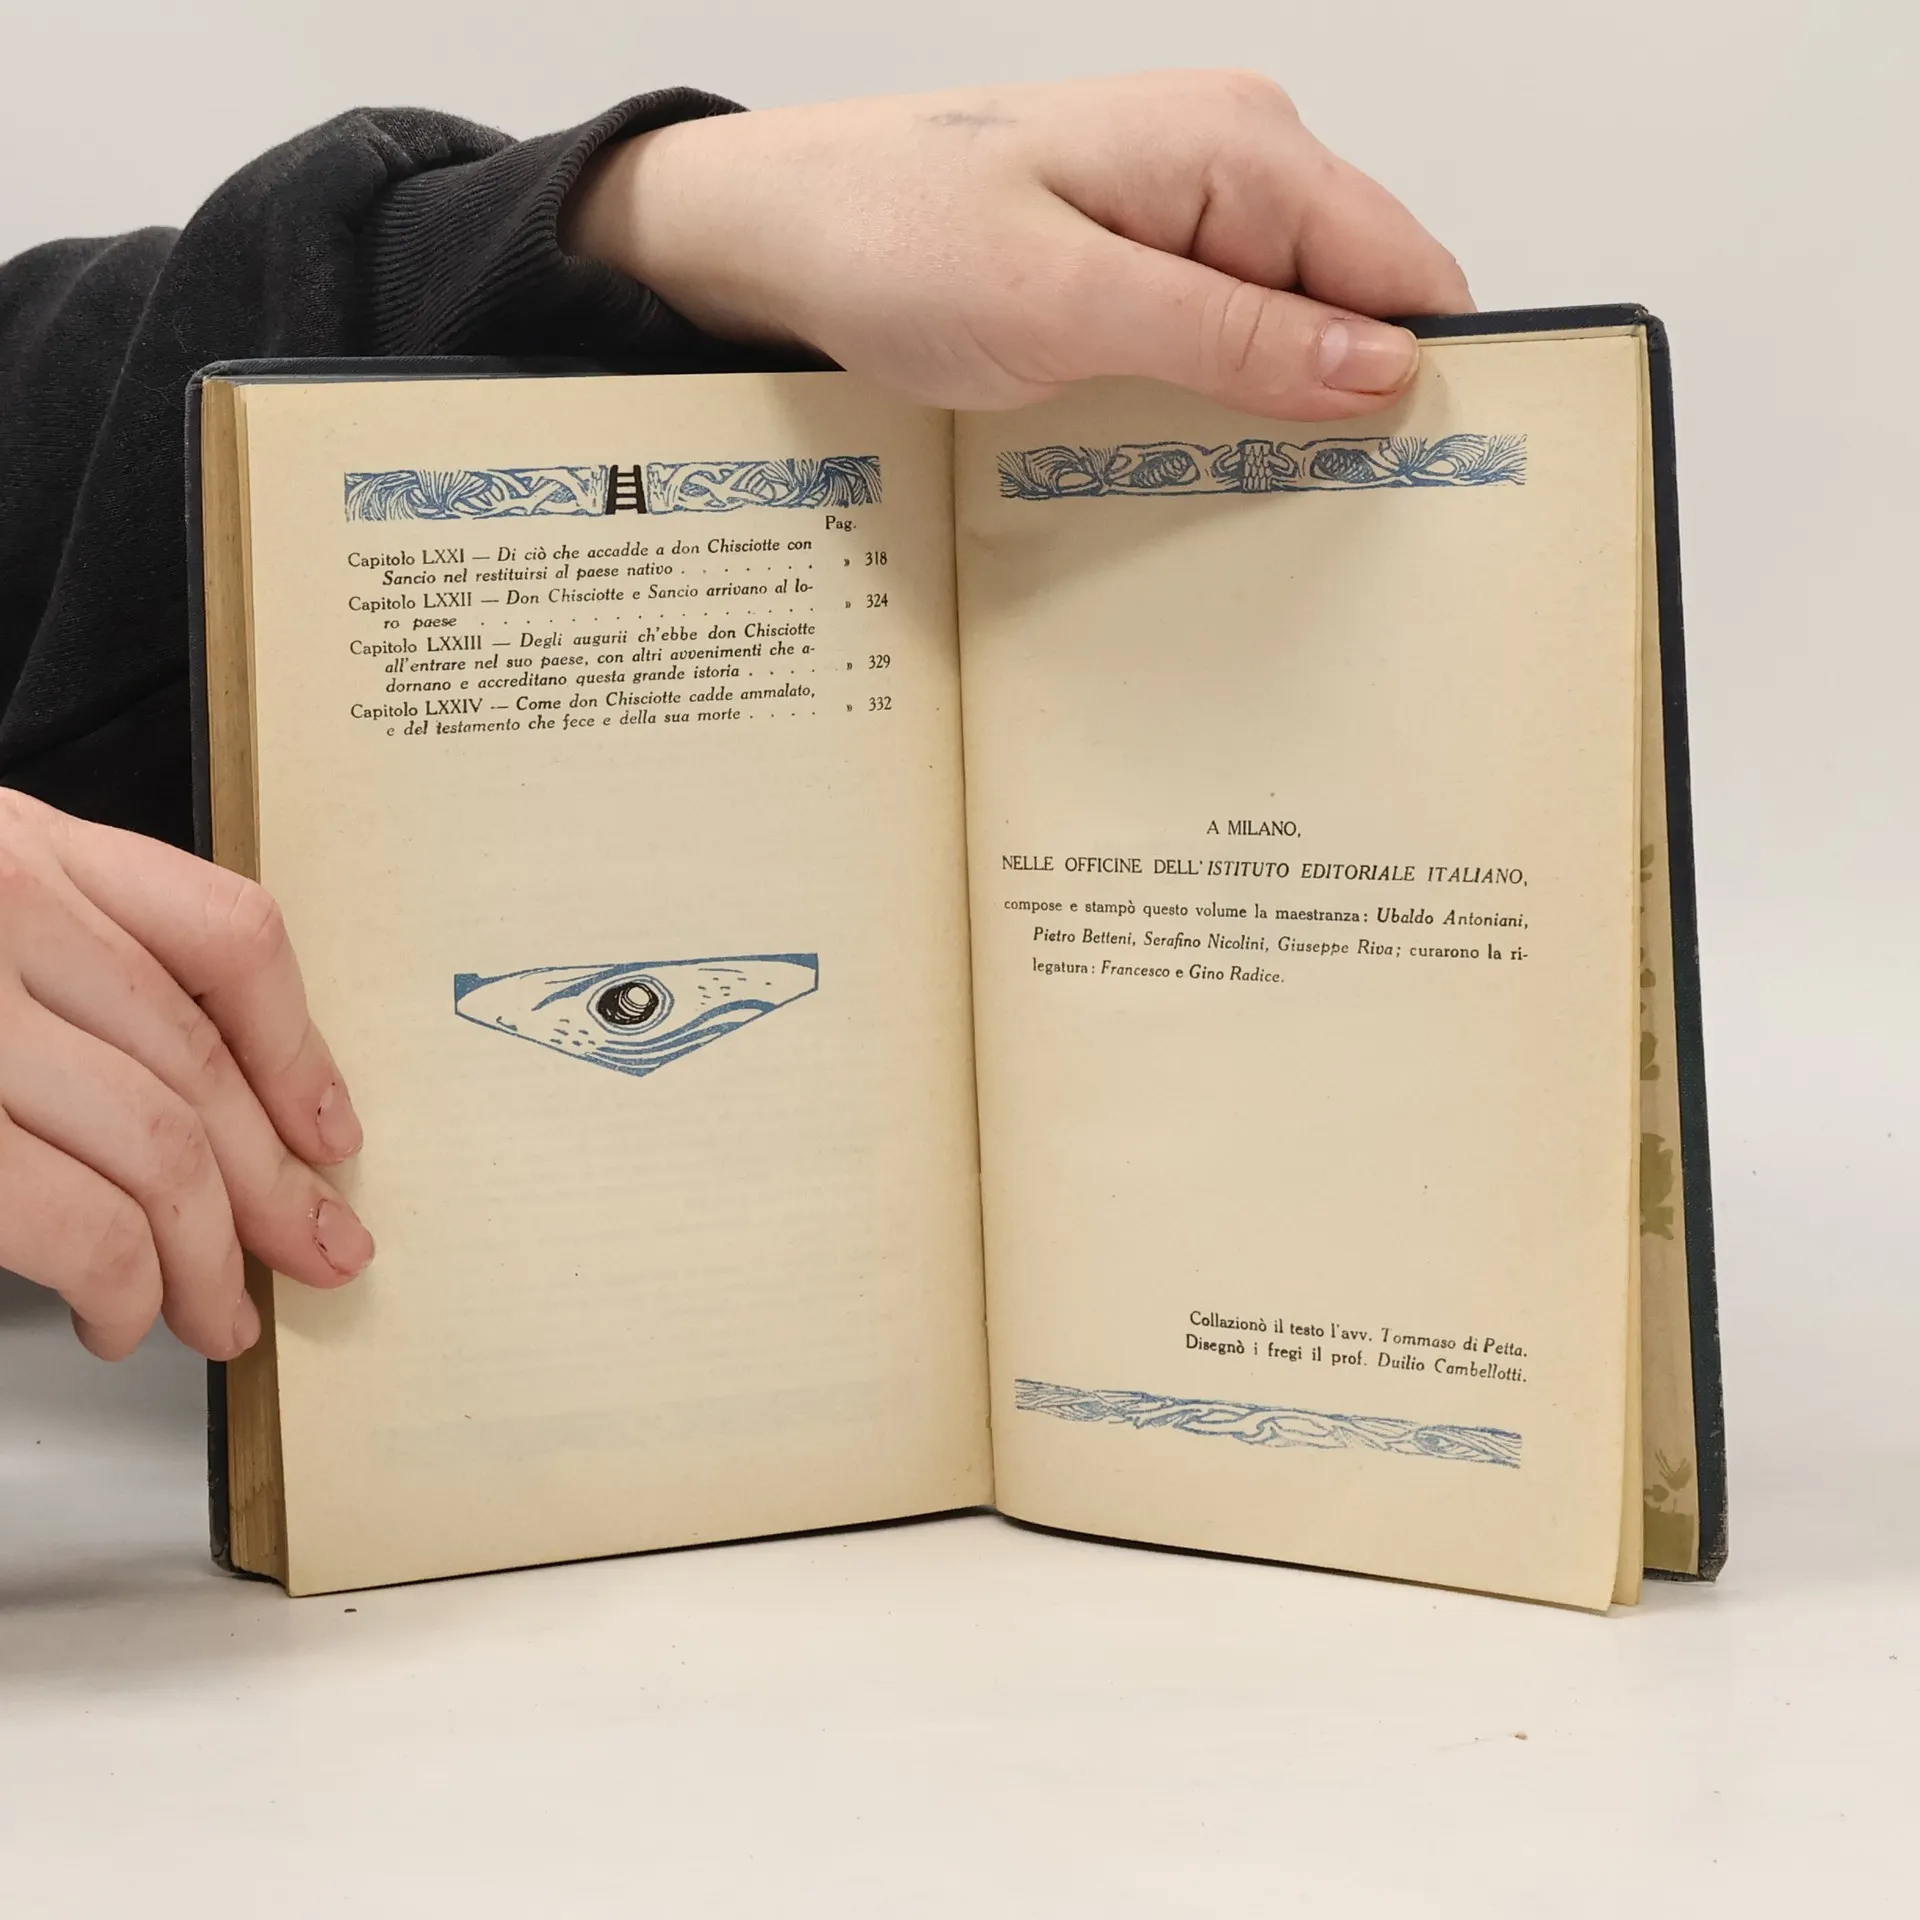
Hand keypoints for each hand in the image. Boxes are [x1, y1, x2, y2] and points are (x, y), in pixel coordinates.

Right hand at [0, 792, 372, 1359]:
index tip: (334, 1135)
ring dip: (207, 1259)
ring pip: (159, 1150)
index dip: (300, 1049)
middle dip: (277, 1186)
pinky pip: (78, 1223)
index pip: (227, 932)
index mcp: (27, 848)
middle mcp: (6, 907)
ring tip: (216, 1316)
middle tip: (319, 1255)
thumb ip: (60, 959)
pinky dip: (120, 1286)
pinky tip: (117, 1311)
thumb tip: (205, 1099)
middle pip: (202, 1061)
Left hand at [565, 70, 1471, 418]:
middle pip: (1358, 306)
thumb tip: (1382, 369)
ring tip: (1241, 499)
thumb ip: (1234, 337)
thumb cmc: (890, 238)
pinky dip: (1217, 402)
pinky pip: (1224, 339)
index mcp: (1240, 148)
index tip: (1418, 489)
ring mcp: (1186, 214)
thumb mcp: (1069, 305)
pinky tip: (1184, 456)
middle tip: (1311, 519)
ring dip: (1274, 416)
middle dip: (1347, 409)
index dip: (1424, 380)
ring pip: (1292, 334)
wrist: (777, 233)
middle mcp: (1232, 165)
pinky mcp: (1141, 260)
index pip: (1403, 271)